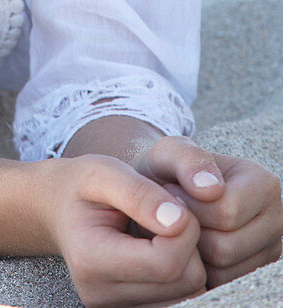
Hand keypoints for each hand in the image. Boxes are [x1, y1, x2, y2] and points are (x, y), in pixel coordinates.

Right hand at [47, 153, 206, 306]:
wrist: (58, 208)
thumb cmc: (81, 186)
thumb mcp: (103, 172)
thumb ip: (139, 194)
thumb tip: (179, 221)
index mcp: (92, 260)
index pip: (166, 262)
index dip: (185, 229)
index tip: (172, 201)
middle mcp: (102, 295)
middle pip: (184, 281)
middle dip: (188, 242)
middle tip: (165, 212)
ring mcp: (116, 307)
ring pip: (188, 292)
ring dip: (186, 257)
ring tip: (158, 229)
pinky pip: (180, 296)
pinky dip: (179, 271)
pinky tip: (156, 247)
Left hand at [131, 136, 282, 288]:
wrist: (163, 191)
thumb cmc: (168, 170)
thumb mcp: (169, 151)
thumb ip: (187, 159)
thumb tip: (211, 189)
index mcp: (264, 185)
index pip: (227, 213)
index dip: (189, 206)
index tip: (173, 190)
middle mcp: (276, 220)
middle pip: (225, 248)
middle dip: (190, 232)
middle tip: (175, 212)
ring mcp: (267, 250)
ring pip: (221, 270)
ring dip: (192, 251)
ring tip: (182, 225)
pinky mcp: (251, 272)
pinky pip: (218, 284)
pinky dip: (198, 267)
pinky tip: (189, 241)